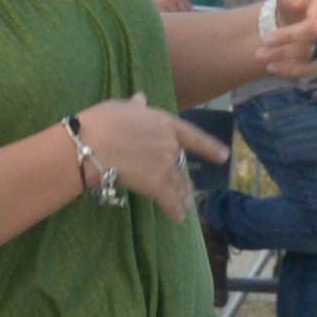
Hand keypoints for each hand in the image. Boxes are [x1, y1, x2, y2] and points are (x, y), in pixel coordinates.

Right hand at [66, 96, 208, 210]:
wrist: (93, 144)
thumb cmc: (104, 121)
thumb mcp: (120, 108)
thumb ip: (135, 107)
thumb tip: (141, 98)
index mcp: (165, 123)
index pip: (193, 136)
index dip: (210, 147)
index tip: (224, 156)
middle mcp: (170, 144)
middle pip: (181, 163)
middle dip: (184, 177)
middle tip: (188, 189)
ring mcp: (165, 165)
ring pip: (178, 183)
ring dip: (183, 195)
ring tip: (186, 204)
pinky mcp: (156, 185)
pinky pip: (169, 200)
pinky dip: (174, 209)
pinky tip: (178, 217)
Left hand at [253, 0, 316, 81]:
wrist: (292, 20)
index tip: (312, 29)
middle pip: (314, 39)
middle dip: (287, 41)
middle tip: (261, 44)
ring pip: (310, 57)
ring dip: (283, 57)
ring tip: (259, 55)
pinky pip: (309, 71)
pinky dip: (289, 71)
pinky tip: (271, 67)